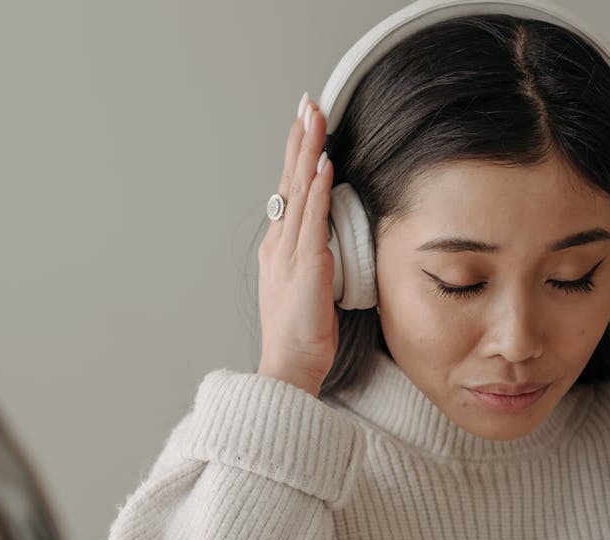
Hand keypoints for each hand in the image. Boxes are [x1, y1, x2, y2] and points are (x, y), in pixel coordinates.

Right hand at [256, 93, 337, 396]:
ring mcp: (290, 253)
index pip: (289, 192)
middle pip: (289, 181)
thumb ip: (315, 260)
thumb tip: (330, 243)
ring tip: (314, 117)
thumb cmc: (300, 336)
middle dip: (299, 139)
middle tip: (307, 103)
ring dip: (307, 151)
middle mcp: (279, 244)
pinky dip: (317, 189)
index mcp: (279, 249)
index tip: (305, 124)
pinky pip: (313, 219)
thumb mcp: (307, 289)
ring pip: (298, 191)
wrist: (289, 366)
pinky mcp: (306, 266)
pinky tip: (323, 164)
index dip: (296, 156)